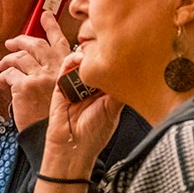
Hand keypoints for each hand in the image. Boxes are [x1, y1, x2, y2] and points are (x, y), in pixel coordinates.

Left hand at [0, 5, 70, 126]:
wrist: (63, 141)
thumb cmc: (68, 121)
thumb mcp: (78, 94)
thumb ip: (69, 77)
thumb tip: (57, 68)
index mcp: (69, 68)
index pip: (60, 41)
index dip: (51, 26)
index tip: (45, 16)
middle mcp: (56, 69)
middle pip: (36, 45)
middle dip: (21, 40)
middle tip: (12, 42)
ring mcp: (41, 76)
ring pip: (19, 57)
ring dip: (8, 58)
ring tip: (3, 62)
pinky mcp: (25, 87)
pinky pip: (9, 74)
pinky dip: (4, 77)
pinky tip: (3, 84)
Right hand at [43, 49, 121, 175]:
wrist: (73, 147)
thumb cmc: (94, 134)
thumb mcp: (115, 109)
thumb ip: (121, 89)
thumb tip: (132, 71)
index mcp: (105, 92)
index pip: (111, 68)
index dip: (116, 58)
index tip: (121, 47)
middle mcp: (91, 87)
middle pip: (96, 63)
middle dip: (101, 53)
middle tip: (108, 45)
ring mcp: (75, 85)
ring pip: (81, 63)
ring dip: (87, 54)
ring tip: (94, 49)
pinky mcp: (60, 86)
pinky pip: (65, 68)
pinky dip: (72, 60)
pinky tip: (80, 57)